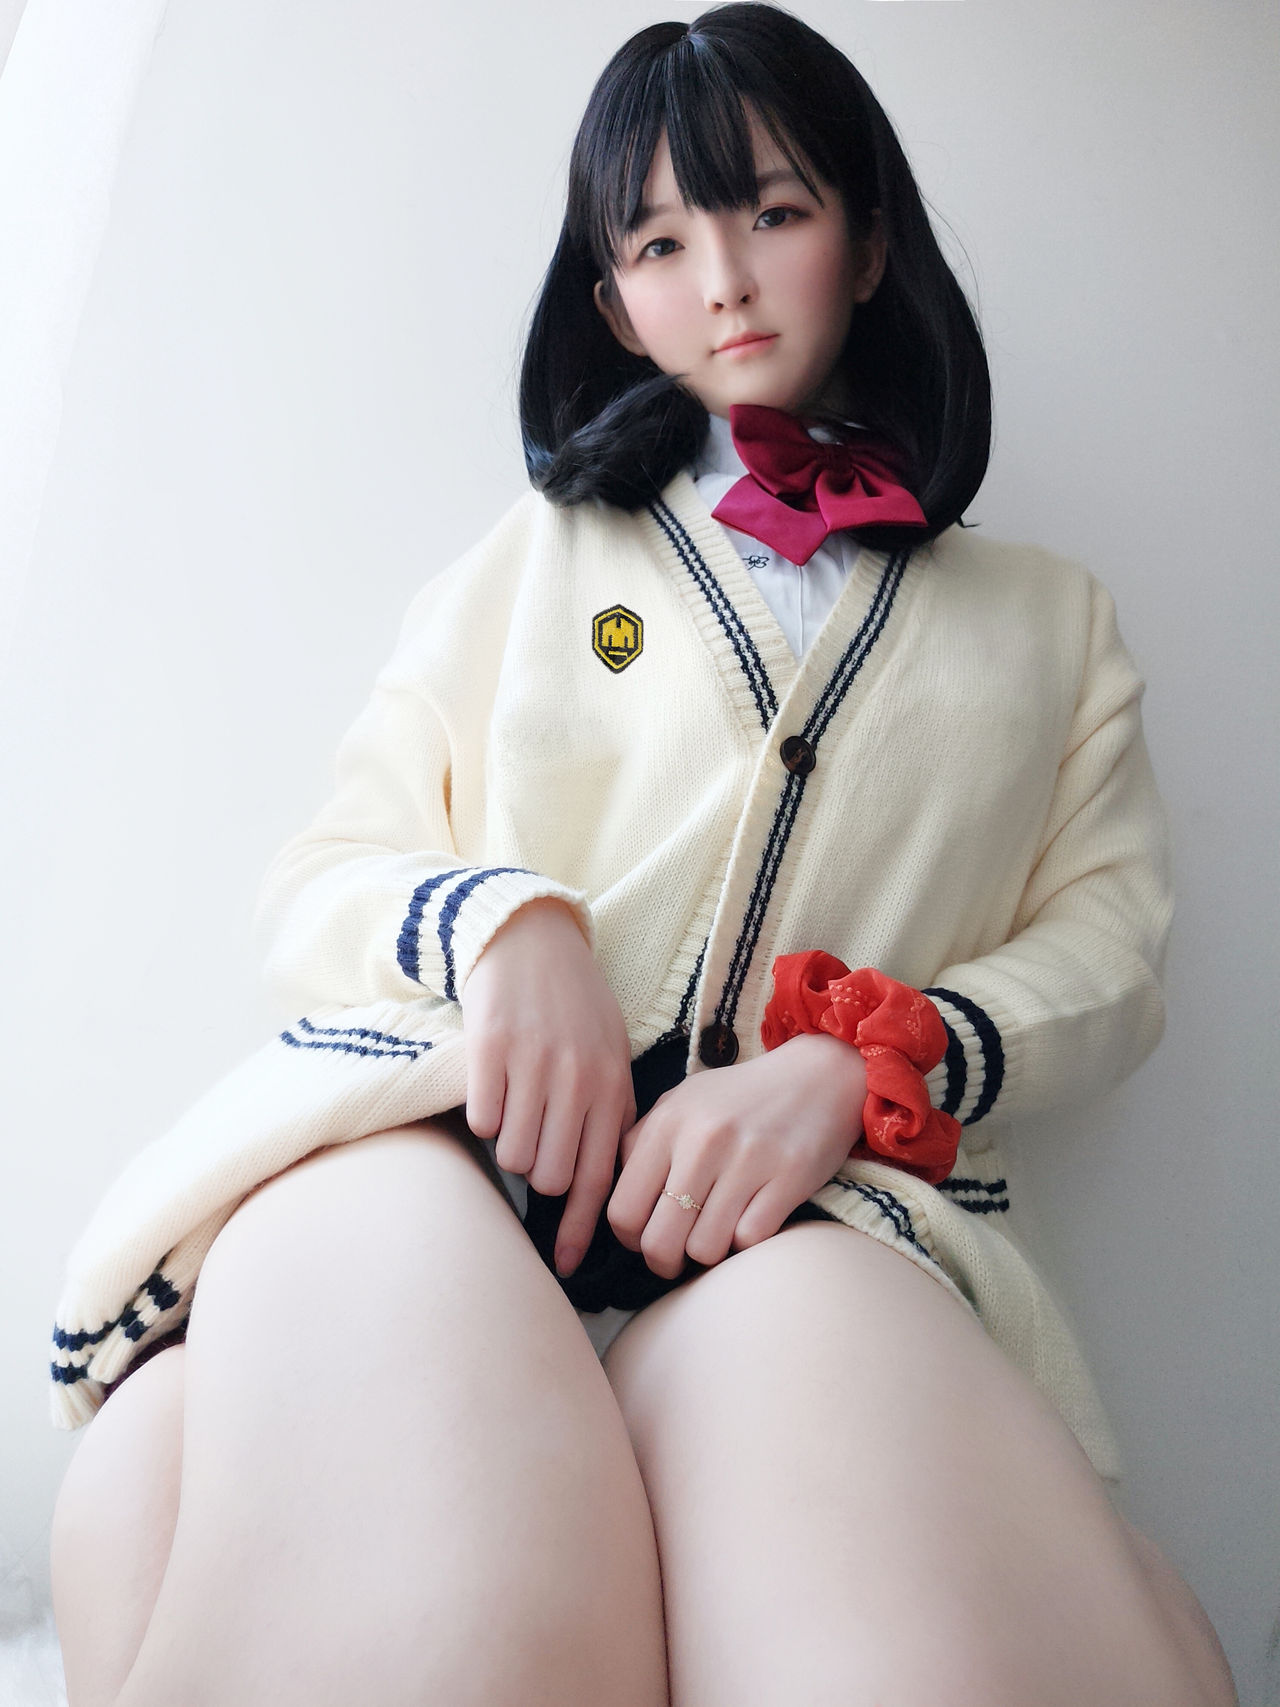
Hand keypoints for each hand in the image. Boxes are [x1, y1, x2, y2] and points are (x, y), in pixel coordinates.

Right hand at [459, 897, 635, 1274]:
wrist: (531, 939)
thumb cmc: (574, 1006)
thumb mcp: (609, 1054)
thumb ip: (610, 1115)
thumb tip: (600, 1189)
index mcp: (612, 1086)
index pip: (599, 1179)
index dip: (578, 1230)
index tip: (563, 1267)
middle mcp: (579, 1079)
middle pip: (551, 1176)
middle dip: (537, 1176)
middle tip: (533, 1145)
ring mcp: (536, 1063)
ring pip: (513, 1154)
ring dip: (508, 1145)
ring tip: (514, 1109)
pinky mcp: (492, 1047)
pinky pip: (480, 1118)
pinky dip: (482, 1114)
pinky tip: (492, 1087)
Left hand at [606, 1031, 865, 1278]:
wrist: (819, 1076)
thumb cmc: (741, 1097)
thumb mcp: (682, 1102)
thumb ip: (642, 1142)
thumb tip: (617, 1193)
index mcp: (667, 1123)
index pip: (623, 1211)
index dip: (629, 1239)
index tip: (645, 1239)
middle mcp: (702, 1141)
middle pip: (659, 1241)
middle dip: (665, 1261)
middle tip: (678, 1255)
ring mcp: (747, 1160)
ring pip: (705, 1249)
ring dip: (709, 1252)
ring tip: (717, 1232)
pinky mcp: (788, 1178)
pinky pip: (749, 1240)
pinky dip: (746, 1240)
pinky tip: (750, 1219)